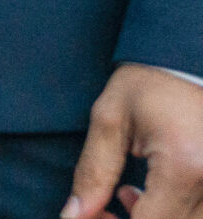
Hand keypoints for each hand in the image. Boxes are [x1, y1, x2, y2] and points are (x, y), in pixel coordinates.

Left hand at [68, 63, 202, 218]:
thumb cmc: (149, 83)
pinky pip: (198, 215)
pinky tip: (145, 193)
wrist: (191, 59)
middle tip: (100, 208)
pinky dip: (171, 214)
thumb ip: (93, 172)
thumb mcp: (109, 119)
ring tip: (125, 194)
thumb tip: (73, 216)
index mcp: (185, 167)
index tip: (87, 215)